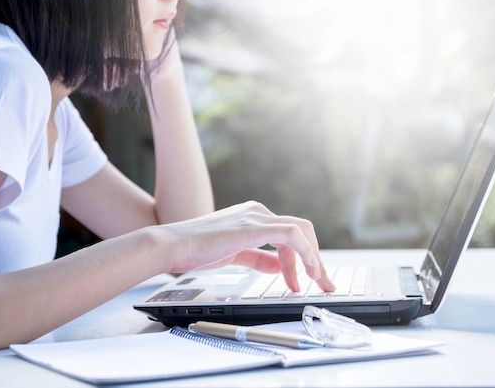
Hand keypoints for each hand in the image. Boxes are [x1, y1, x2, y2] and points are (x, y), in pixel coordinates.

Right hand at [154, 201, 335, 292]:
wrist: (172, 246)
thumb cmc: (195, 249)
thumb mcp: (235, 254)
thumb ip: (257, 258)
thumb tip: (278, 266)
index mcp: (253, 216)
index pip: (290, 234)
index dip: (302, 259)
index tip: (303, 281)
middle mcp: (258, 212)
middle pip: (302, 230)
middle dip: (315, 258)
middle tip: (322, 282)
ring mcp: (256, 217)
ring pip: (301, 231)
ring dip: (313, 259)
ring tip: (315, 281)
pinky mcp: (253, 226)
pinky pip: (291, 234)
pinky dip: (305, 252)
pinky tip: (307, 269)